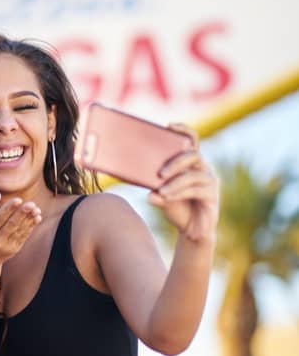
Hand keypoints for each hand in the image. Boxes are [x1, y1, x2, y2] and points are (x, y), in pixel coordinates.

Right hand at [0, 193, 41, 277]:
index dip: (9, 209)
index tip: (18, 200)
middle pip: (11, 224)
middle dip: (22, 213)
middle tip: (31, 204)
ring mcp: (6, 245)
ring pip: (19, 230)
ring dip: (29, 219)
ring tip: (36, 209)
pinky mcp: (14, 249)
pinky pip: (24, 236)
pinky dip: (31, 227)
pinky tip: (37, 218)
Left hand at [149, 124, 218, 241]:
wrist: (190, 230)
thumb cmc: (175, 207)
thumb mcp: (161, 194)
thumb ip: (153, 186)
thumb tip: (144, 188)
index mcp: (191, 163)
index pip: (192, 140)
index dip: (183, 130)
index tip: (168, 125)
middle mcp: (203, 169)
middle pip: (193, 155)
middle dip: (175, 162)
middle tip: (159, 173)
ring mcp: (210, 181)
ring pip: (193, 175)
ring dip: (175, 183)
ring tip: (160, 191)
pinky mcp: (212, 195)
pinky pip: (196, 190)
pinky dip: (179, 193)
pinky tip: (167, 197)